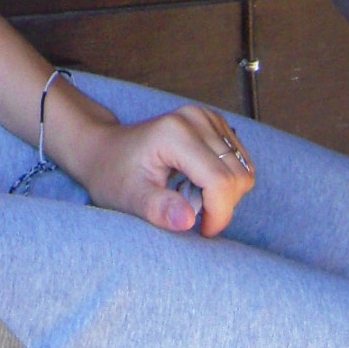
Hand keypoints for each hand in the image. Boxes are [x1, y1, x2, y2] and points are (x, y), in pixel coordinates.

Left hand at [50, 89, 255, 237]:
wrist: (105, 150)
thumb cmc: (113, 175)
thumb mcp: (130, 198)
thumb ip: (158, 209)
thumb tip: (189, 221)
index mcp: (175, 134)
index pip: (220, 182)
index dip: (218, 215)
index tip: (200, 230)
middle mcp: (194, 118)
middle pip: (237, 177)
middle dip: (220, 206)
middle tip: (189, 211)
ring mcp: (206, 117)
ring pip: (243, 170)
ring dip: (224, 194)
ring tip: (190, 195)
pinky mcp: (213, 122)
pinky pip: (239, 161)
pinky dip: (225, 181)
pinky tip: (197, 182)